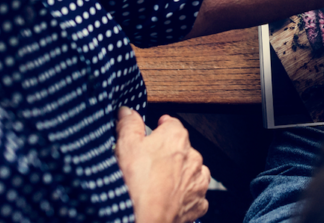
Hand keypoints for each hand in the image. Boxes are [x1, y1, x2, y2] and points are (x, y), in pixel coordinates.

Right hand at [115, 108, 210, 222]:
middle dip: (167, 154)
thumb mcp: (125, 147)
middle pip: (181, 148)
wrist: (144, 220)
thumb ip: (128, 125)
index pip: (171, 124)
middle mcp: (193, 156)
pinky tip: (168, 200)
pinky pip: (194, 195)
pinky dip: (184, 197)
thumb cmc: (135, 184)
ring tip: (157, 185)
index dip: (160, 127)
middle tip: (147, 165)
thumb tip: (127, 111)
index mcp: (176, 137)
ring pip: (190, 172)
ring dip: (178, 175)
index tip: (152, 131)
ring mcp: (197, 181)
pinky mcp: (198, 203)